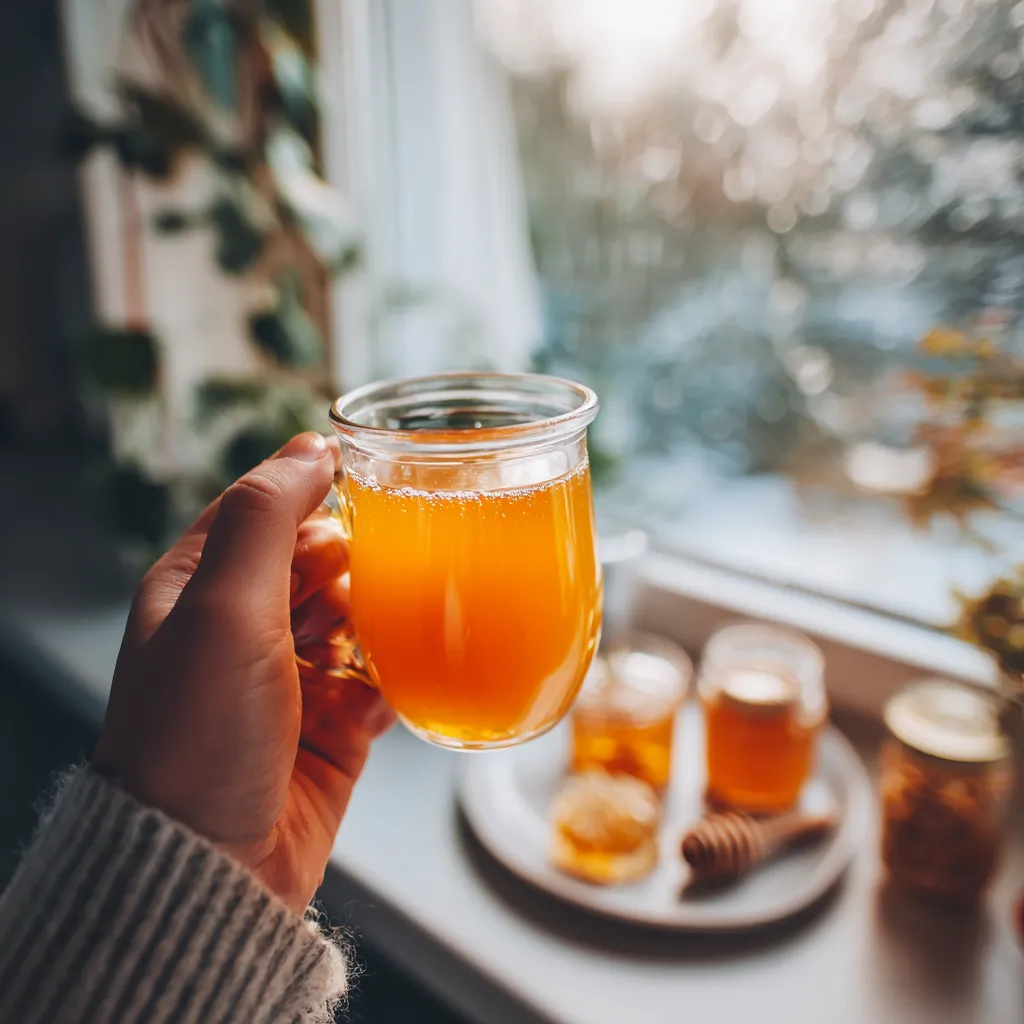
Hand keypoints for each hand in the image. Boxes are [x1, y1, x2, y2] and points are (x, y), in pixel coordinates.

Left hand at [93, 432, 393, 913]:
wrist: (211, 869)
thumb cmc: (197, 734)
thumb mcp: (222, 607)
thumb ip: (266, 519)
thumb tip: (311, 446)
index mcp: (197, 588)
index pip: (259, 509)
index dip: (308, 489)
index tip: (365, 478)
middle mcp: (242, 629)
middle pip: (316, 559)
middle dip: (349, 561)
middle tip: (362, 576)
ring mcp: (290, 678)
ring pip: (356, 615)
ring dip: (376, 618)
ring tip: (372, 637)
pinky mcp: (333, 728)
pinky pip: (379, 680)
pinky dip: (392, 679)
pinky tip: (389, 688)